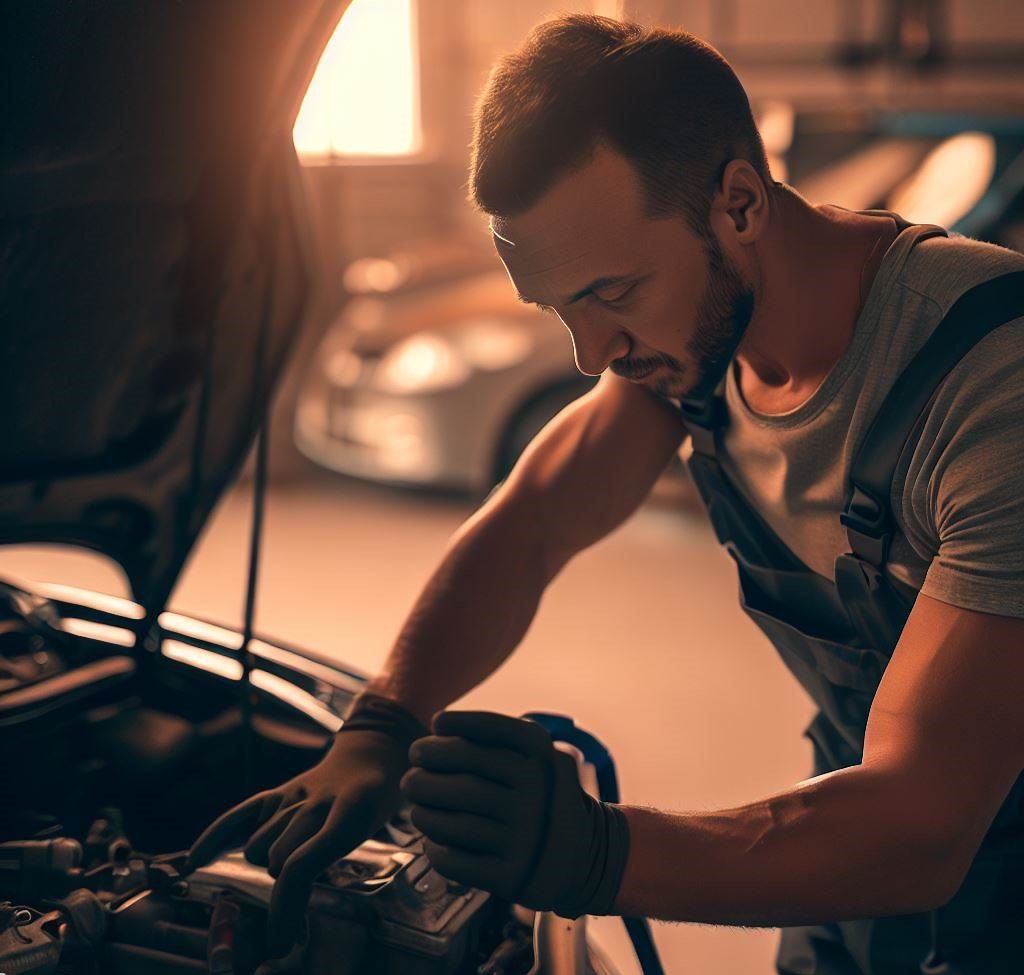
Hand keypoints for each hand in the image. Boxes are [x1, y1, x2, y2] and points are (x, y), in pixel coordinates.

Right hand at [187, 693, 424, 956]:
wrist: (369, 758)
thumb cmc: (370, 808)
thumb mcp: (367, 837)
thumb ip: (324, 863)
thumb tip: (285, 917)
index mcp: (348, 816)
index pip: (300, 865)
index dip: (283, 908)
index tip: (277, 945)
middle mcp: (318, 801)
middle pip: (272, 859)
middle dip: (279, 881)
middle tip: (297, 886)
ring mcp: (295, 793)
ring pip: (255, 845)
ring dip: (262, 861)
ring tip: (289, 856)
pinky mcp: (279, 790)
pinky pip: (240, 814)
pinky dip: (215, 837)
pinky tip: (195, 861)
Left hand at [400, 710, 629, 918]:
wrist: (590, 856)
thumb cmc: (548, 799)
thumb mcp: (544, 760)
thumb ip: (503, 742)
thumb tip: (439, 727)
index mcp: (544, 760)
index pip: (493, 730)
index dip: (459, 722)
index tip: (435, 722)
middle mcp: (538, 795)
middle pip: (464, 779)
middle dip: (426, 773)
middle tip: (410, 773)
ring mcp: (527, 837)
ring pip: (456, 823)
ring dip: (425, 813)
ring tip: (417, 807)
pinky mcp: (515, 876)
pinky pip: (459, 862)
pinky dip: (436, 850)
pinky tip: (431, 841)